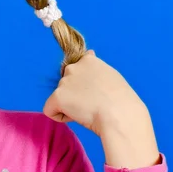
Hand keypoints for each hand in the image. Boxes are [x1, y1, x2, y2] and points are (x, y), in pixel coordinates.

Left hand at [43, 50, 159, 167]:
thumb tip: (89, 53)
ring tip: (89, 112)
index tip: (95, 93)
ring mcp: (63, 82)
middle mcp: (73, 68)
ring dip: (70, 106)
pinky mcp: (57, 97)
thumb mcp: (112, 76)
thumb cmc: (122, 101)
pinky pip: (49, 110)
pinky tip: (77, 118)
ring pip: (60, 98)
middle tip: (93, 104)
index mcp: (88, 61)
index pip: (77, 70)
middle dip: (75, 95)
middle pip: (67, 85)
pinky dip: (60, 117)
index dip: (83, 84)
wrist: (120, 115)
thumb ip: (96, 68)